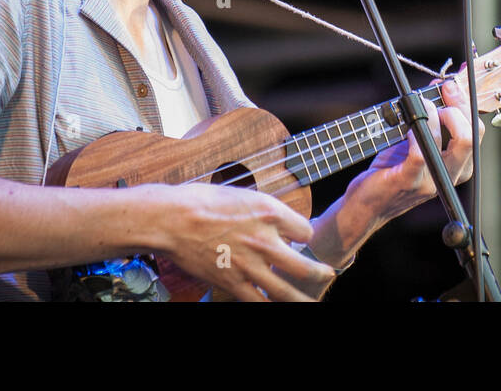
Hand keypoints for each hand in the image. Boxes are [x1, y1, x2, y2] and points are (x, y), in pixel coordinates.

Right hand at [138, 183, 334, 301]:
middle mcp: (264, 239)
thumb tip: (275, 220)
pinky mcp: (232, 282)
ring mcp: (249, 264)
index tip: (299, 237)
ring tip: (314, 302)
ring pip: (286, 291)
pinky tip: (277, 306)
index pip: (305, 229)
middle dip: (319, 272)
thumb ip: (263, 210)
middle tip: (327, 274)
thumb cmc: (201, 200)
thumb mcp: (242, 194)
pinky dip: (271, 306)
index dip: (304, 234)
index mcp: (269, 212)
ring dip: (303, 299)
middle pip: (304, 265)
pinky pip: (258, 302)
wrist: (173, 219)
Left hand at [351, 78, 483, 224]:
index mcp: (457, 165)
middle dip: (459, 105)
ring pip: (458, 142)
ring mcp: (433, 180)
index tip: (451, 83)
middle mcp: (451, 174)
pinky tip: (407, 126)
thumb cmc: (391, 168)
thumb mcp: (413, 139)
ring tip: (421, 105)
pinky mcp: (411, 181)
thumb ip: (428, 117)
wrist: (367, 203)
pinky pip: (423, 153)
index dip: (466, 103)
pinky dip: (417, 131)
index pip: (476, 130)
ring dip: (438, 114)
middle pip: (473, 134)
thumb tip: (437, 87)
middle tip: (441, 90)